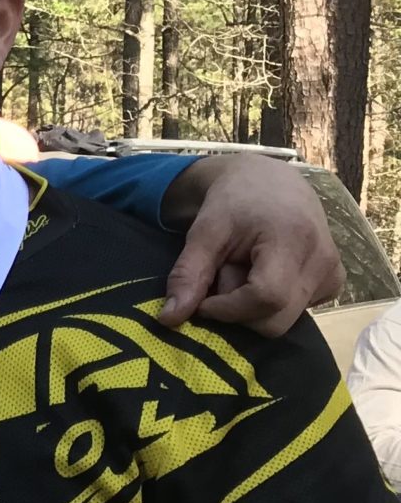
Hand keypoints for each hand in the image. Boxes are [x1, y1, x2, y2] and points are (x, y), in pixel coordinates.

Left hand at [159, 155, 338, 334]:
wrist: (269, 181)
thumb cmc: (235, 202)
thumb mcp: (204, 232)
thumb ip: (188, 275)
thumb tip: (169, 319)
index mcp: (294, 239)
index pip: (265, 298)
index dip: (227, 308)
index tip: (203, 299)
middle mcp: (323, 261)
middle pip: (274, 321)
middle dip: (239, 309)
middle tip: (226, 273)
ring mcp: (332, 274)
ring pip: (283, 321)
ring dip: (252, 306)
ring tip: (244, 270)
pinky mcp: (333, 283)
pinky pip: (295, 314)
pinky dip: (270, 305)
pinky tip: (262, 275)